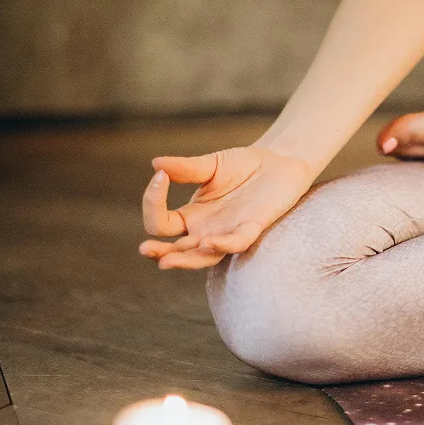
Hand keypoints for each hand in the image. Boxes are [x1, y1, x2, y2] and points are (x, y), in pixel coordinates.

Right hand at [139, 147, 313, 269]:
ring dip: (185, 260)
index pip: (161, 223)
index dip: (153, 203)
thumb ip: (186, 168)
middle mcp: (205, 230)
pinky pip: (237, 243)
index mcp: (191, 215)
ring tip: (165, 261)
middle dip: (159, 252)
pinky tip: (208, 242)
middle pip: (177, 249)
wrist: (279, 163)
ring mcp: (228, 232)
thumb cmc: (244, 166)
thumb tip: (155, 164)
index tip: (160, 177)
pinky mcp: (252, 228)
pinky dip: (223, 245)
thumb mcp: (211, 164)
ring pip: (203, 256)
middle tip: (145, 249)